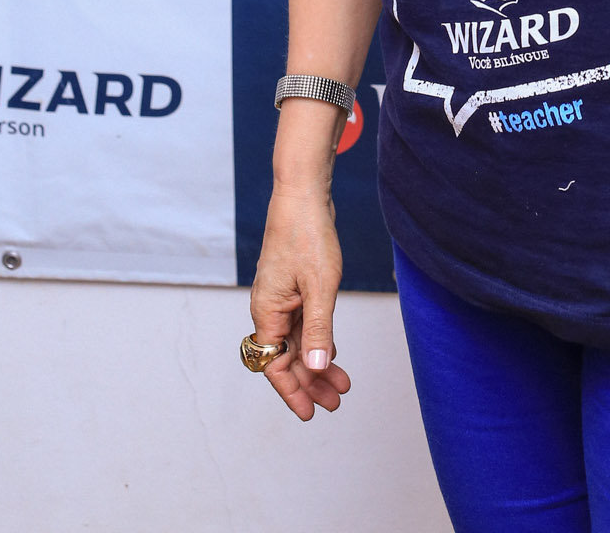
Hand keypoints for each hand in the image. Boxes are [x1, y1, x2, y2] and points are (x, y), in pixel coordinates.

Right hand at [248, 185, 351, 421]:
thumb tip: (316, 368)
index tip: (311, 413)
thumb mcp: (319, 288)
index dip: (292, 391)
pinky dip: (318, 341)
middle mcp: (269, 309)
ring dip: (317, 364)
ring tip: (341, 385)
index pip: (275, 366)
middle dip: (310, 382)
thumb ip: (318, 330)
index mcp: (267, 313)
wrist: (304, 195)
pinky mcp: (294, 288)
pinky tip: (333, 353)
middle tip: (336, 402)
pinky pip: (303, 325)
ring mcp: (281, 299)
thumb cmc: (307, 236)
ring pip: (297, 342)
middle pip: (287, 358)